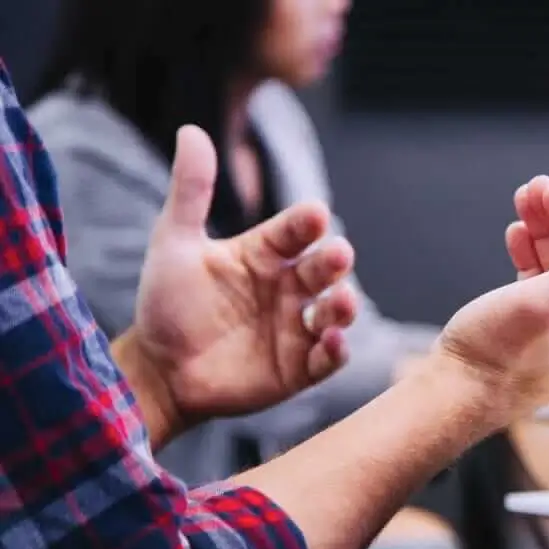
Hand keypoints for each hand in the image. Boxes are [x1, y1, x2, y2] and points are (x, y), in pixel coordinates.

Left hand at [130, 125, 358, 434]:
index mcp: (264, 255)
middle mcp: (288, 288)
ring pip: (334, 312)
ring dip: (344, 306)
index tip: (314, 213)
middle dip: (334, 261)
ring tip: (342, 302)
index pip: (294, 231)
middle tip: (338, 254)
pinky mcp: (298, 368)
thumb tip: (191, 130)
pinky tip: (332, 341)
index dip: (305, 223)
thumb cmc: (167, 304)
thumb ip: (191, 191)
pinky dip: (336, 351)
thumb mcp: (174, 243)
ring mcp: (296, 327)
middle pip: (322, 269)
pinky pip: (327, 359)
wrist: (156, 370)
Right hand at [431, 175, 548, 426]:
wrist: (452, 398)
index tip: (546, 190)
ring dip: (546, 231)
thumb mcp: (545, 303)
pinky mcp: (544, 331)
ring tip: (522, 203)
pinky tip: (517, 236)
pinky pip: (548, 282)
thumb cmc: (495, 358)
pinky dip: (534, 255)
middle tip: (531, 189)